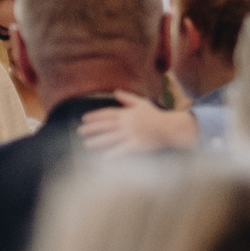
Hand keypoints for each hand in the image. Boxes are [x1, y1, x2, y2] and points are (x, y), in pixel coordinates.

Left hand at [75, 89, 200, 154]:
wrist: (170, 128)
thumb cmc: (155, 115)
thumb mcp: (142, 103)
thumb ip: (127, 98)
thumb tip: (116, 92)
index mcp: (127, 113)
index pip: (107, 114)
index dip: (94, 116)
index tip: (84, 119)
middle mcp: (127, 123)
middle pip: (105, 126)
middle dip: (91, 128)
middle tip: (79, 131)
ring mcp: (131, 135)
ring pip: (111, 138)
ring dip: (97, 141)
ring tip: (86, 144)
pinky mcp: (137, 145)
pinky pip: (122, 151)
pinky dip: (113, 154)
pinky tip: (104, 159)